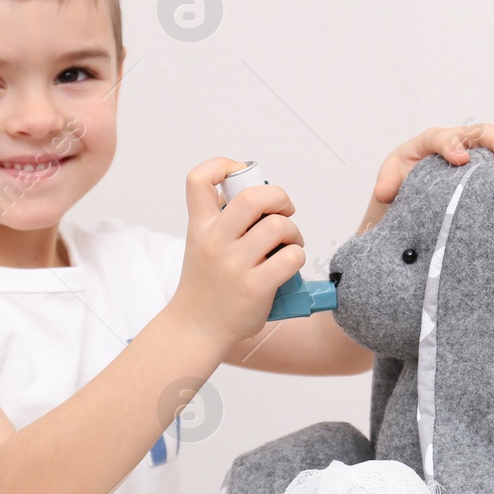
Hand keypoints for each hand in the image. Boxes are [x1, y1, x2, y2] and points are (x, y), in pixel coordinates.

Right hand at [168, 158, 305, 348]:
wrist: (196, 329)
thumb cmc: (206, 286)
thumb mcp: (201, 245)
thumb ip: (222, 221)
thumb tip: (258, 197)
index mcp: (200, 226)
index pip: (200, 179)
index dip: (223, 164)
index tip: (241, 174)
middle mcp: (215, 241)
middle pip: (254, 196)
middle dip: (279, 197)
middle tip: (283, 210)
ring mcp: (234, 264)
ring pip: (278, 226)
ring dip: (292, 231)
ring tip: (289, 242)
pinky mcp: (255, 286)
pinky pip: (291, 257)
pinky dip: (297, 256)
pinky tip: (289, 264)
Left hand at [370, 122, 493, 205]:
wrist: (414, 202)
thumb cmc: (401, 189)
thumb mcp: (390, 187)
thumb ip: (388, 185)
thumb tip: (385, 192)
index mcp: (431, 143)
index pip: (441, 137)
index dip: (451, 144)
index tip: (460, 161)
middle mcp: (461, 142)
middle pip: (484, 133)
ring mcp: (483, 155)